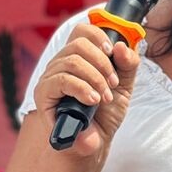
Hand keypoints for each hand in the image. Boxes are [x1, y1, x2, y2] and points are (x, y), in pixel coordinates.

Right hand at [32, 23, 141, 156]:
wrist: (95, 141)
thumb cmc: (105, 112)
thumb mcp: (124, 85)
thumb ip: (128, 64)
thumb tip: (121, 46)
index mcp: (79, 57)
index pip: (82, 31)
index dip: (98, 36)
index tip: (112, 52)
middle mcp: (61, 62)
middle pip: (79, 44)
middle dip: (102, 63)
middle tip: (112, 84)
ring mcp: (50, 77)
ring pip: (72, 61)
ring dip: (95, 79)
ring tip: (104, 97)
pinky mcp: (44, 93)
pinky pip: (61, 80)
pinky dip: (81, 88)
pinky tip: (92, 100)